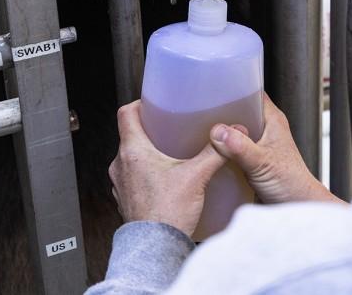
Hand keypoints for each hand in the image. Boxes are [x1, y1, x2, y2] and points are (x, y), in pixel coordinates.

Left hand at [108, 101, 225, 236]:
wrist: (156, 249)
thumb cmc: (167, 214)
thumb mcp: (196, 176)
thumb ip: (215, 152)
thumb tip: (230, 133)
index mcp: (132, 151)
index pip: (125, 114)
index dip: (139, 104)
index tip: (152, 103)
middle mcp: (121, 166)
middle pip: (130, 135)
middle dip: (150, 130)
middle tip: (168, 128)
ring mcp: (121, 184)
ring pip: (131, 158)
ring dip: (147, 153)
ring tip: (169, 153)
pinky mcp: (127, 200)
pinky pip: (133, 178)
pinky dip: (146, 173)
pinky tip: (166, 179)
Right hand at [209, 94, 345, 205]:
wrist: (297, 206)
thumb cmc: (291, 183)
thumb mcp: (262, 163)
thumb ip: (240, 147)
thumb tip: (218, 131)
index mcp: (272, 119)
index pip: (252, 91)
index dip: (234, 87)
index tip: (212, 88)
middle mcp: (265, 128)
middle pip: (239, 110)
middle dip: (221, 111)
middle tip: (199, 112)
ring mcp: (258, 144)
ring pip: (235, 130)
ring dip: (221, 131)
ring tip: (199, 130)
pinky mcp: (251, 159)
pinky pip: (233, 147)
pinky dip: (223, 148)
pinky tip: (210, 152)